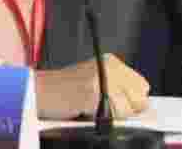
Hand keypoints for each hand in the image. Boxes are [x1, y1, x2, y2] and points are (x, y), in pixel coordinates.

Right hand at [34, 53, 150, 119]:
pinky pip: (114, 115)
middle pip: (139, 97)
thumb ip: (118, 88)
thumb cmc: (63, 90)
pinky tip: (88, 110)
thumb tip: (143, 106)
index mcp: (111, 62)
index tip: (121, 105)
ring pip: (128, 109)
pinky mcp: (94, 93)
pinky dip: (104, 118)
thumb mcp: (95, 80)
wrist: (38, 91)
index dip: (133, 100)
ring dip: (114, 115)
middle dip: (128, 108)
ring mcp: (102, 79)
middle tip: (104, 106)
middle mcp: (109, 67)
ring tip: (92, 107)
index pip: (142, 86)